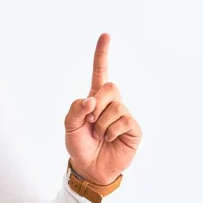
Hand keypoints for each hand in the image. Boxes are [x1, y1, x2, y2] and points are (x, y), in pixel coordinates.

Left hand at [64, 33, 141, 184]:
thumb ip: (75, 110)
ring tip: (99, 134)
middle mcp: (111, 102)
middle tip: (91, 121)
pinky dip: (110, 132)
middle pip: (110, 86)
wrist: (89, 168)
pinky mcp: (133, 128)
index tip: (105, 35)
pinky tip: (109, 139)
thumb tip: (90, 100)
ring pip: (115, 106)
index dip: (102, 54)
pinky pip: (123, 121)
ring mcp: (124, 114)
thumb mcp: (69, 126)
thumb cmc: (79, 144)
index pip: (100, 72)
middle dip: (97, 103)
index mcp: (95, 98)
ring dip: (101, 123)